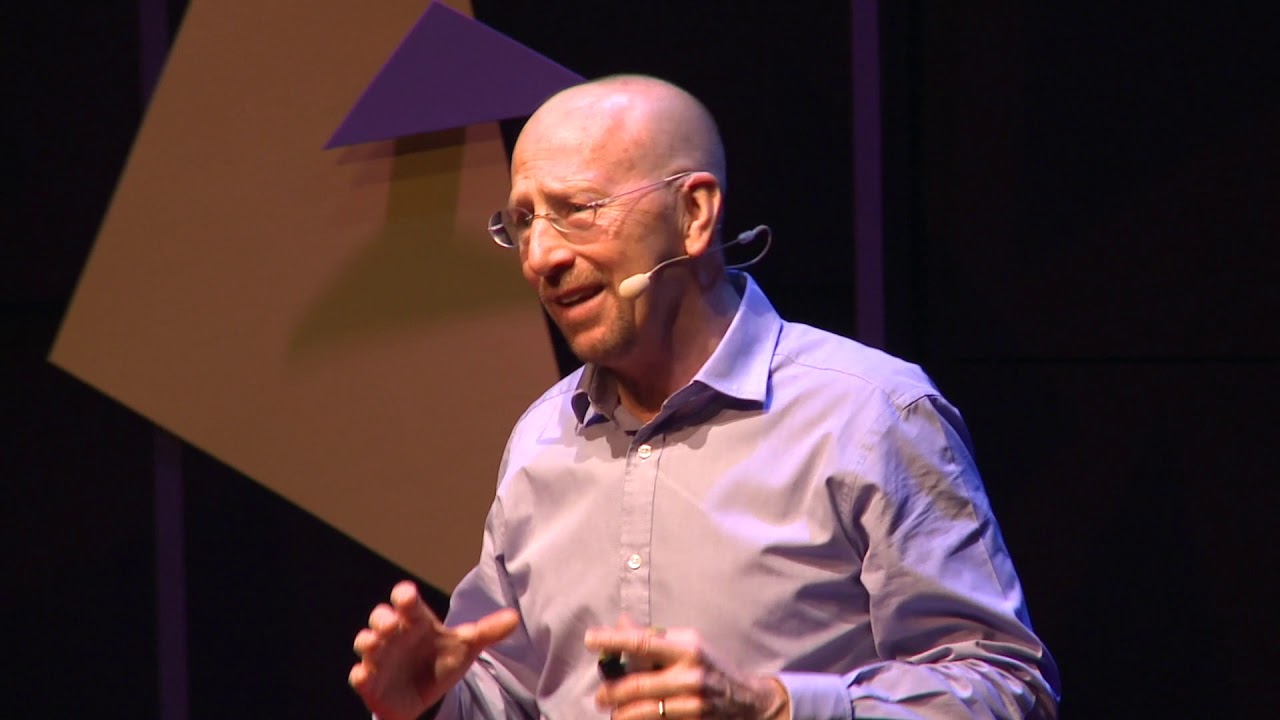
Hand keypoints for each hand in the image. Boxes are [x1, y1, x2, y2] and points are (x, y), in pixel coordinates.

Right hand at [349, 581, 519, 719]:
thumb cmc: (442, 660)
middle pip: (381, 618)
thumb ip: (487, 631)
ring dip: (367, 641)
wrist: (427, 694)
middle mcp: (394, 635)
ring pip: (365, 642)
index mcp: (416, 622)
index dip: (405, 597)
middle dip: (383, 619)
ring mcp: (380, 657)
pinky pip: (359, 676)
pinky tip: (364, 676)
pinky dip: (360, 675)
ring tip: (373, 643)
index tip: (406, 595)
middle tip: (391, 623)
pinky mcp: (371, 682)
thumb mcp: (465, 646)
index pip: (408, 603)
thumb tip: (515, 618)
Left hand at [585, 622, 789, 719]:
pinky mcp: (694, 717)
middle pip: (638, 683)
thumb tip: (621, 622)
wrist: (746, 698)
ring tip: (613, 712)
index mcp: (687, 645)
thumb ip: (654, 637)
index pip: (643, 642)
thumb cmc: (709, 665)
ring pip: (645, 709)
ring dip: (622, 712)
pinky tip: (629, 718)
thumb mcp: (686, 644)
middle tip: (599, 696)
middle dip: (612, 691)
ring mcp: (693, 697)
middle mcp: (690, 670)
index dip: (614, 640)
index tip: (590, 639)